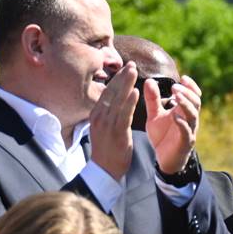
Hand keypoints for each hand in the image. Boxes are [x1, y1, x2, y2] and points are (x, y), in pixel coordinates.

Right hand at [88, 62, 138, 180]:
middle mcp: (99, 117)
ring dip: (126, 84)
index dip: (116, 79)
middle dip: (122, 77)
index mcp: (96, 115)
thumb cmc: (107, 148)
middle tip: (131, 63)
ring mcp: (107, 124)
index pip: (107, 92)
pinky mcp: (116, 132)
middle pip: (111, 92)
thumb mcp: (104, 127)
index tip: (126, 67)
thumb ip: (109, 113)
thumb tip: (115, 100)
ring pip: (117, 100)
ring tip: (134, 71)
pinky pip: (124, 114)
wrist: (104, 170)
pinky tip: (136, 92)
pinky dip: (129, 102)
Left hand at [146, 73, 202, 174]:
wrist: (163, 159)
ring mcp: (189, 130)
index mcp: (184, 111)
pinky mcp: (185, 142)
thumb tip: (149, 80)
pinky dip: (182, 123)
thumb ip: (153, 99)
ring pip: (193, 115)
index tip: (183, 77)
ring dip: (186, 104)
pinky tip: (175, 116)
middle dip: (187, 93)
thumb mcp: (155, 115)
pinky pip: (187, 131)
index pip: (193, 95)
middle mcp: (190, 119)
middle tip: (175, 87)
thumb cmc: (162, 136)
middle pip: (196, 102)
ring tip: (177, 97)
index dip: (191, 86)